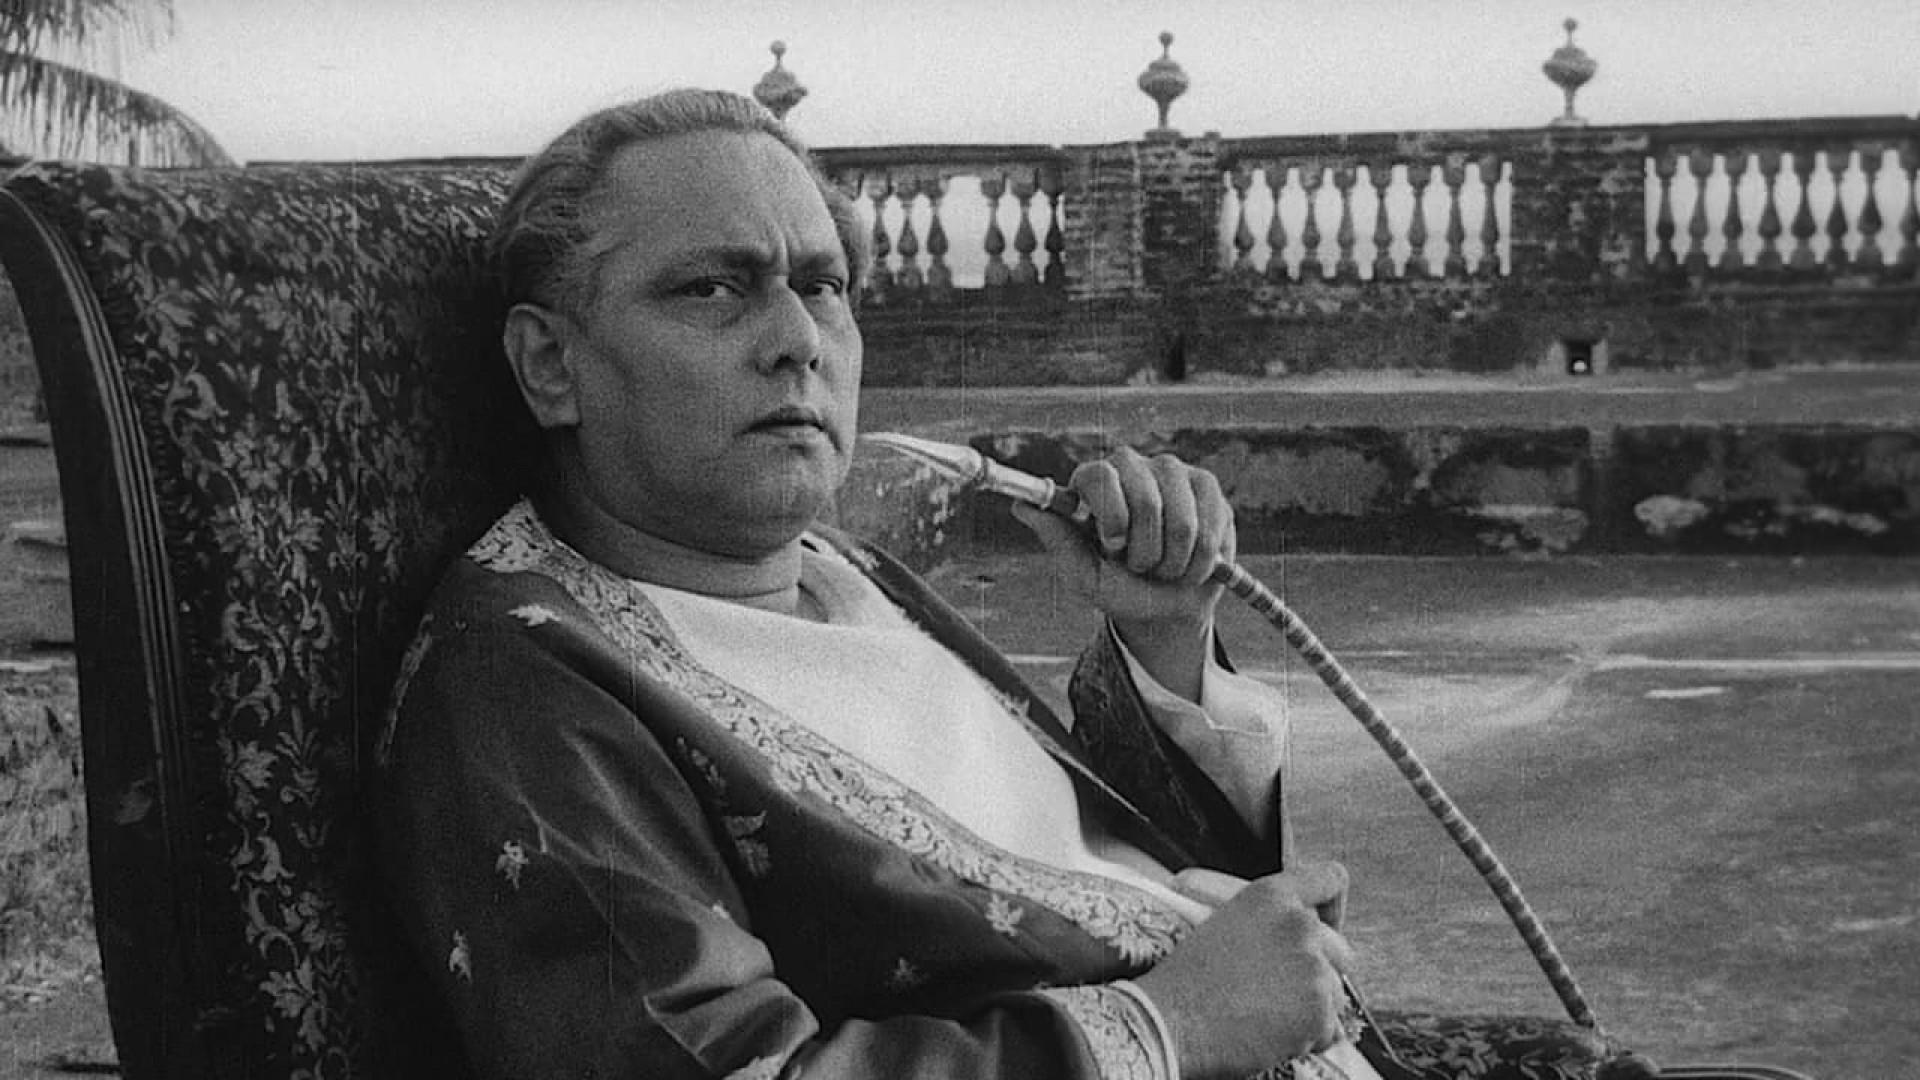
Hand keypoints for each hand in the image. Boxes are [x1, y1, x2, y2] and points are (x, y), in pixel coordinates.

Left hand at [1011, 447, 1235, 700]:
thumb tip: (1021, 506)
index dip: (1111, 514)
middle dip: (1144, 549)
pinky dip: (1199, 559)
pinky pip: (1210, 525)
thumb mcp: (1084, 575)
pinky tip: (1191, 563)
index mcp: (1094, 481)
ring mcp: (1172, 472)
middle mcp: (1131, 466)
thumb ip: (1058, 540)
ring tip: (1164, 567)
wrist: (1164, 608)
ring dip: (1172, 560)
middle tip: (1139, 566)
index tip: (1114, 547)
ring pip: (1180, 518)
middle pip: (1144, 497)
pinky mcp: (1207, 486)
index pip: (1100, 476)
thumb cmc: (1118, 587)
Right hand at [1133, 862, 1353, 1078]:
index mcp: (1271, 896)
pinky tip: (1273, 1035)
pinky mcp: (1319, 1010)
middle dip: (1319, 970)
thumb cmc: (1184, 980)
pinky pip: (1331, 1029)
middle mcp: (1299, 925)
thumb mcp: (1222, 925)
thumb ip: (1267, 921)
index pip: (1330, 879)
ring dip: (1312, 1007)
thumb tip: (1293, 936)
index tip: (1327, 924)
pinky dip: (1308, 1038)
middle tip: (1285, 989)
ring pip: (1336, 992)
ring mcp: (1313, 968)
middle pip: (1339, 948)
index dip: (1333, 905)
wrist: (1169, 1020)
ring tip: (1268, 1016)